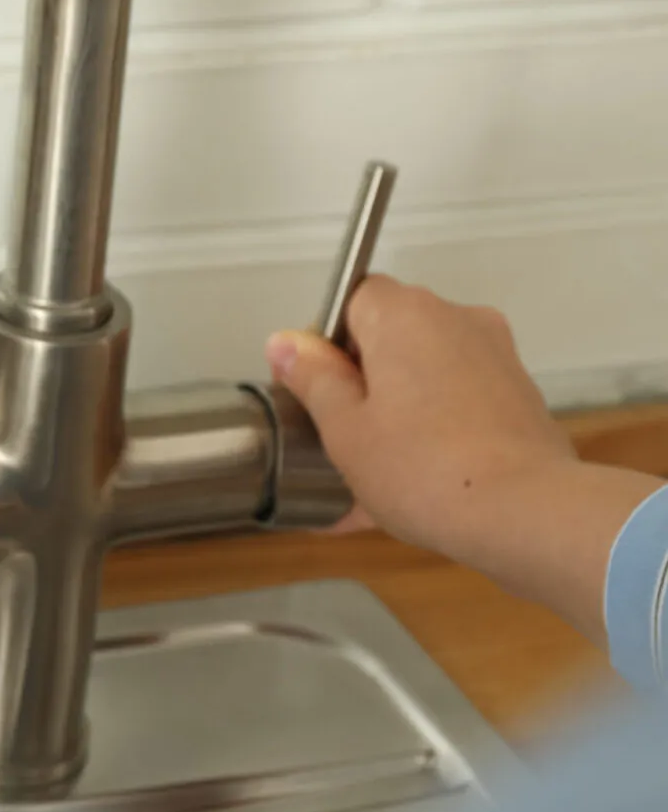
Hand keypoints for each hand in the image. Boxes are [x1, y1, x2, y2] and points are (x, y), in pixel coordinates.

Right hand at [267, 275, 657, 638]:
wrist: (526, 513)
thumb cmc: (422, 468)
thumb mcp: (344, 429)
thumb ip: (313, 377)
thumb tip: (285, 341)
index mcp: (405, 314)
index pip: (352, 298)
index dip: (329, 342)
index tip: (322, 391)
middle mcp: (457, 318)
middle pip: (392, 334)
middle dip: (364, 378)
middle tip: (345, 438)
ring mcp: (496, 355)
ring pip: (426, 372)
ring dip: (399, 409)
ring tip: (378, 477)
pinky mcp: (520, 394)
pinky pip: (459, 402)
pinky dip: (435, 430)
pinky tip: (414, 487)